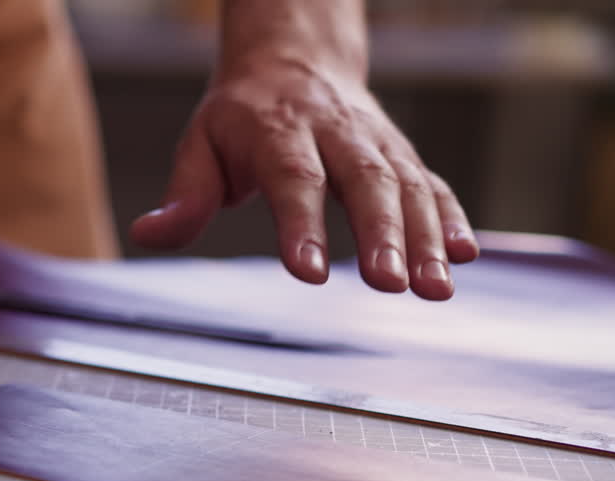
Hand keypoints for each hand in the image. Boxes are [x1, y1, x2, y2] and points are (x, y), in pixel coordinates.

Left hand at [130, 53, 477, 300]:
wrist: (294, 56)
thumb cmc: (241, 115)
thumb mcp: (200, 143)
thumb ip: (185, 195)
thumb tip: (148, 234)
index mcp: (279, 129)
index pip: (293, 179)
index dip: (302, 225)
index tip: (309, 272)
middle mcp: (336, 132)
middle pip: (365, 181)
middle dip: (381, 234)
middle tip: (389, 285)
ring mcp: (376, 142)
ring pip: (408, 186)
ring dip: (426, 239)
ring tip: (434, 289)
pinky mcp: (402, 155)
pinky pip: (431, 184)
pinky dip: (451, 218)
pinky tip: (466, 256)